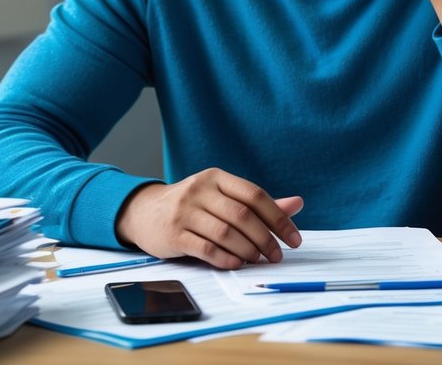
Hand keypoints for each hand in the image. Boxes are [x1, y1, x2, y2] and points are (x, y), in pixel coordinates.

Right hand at [115, 168, 302, 268]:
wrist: (143, 212)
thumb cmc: (192, 206)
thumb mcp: (222, 197)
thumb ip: (258, 203)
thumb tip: (298, 204)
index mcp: (217, 178)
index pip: (255, 195)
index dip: (279, 218)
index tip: (294, 239)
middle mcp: (200, 191)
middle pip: (242, 215)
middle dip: (265, 239)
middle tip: (277, 256)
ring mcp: (184, 212)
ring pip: (225, 233)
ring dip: (247, 250)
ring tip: (258, 260)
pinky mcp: (173, 234)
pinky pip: (204, 248)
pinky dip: (225, 258)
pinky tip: (237, 264)